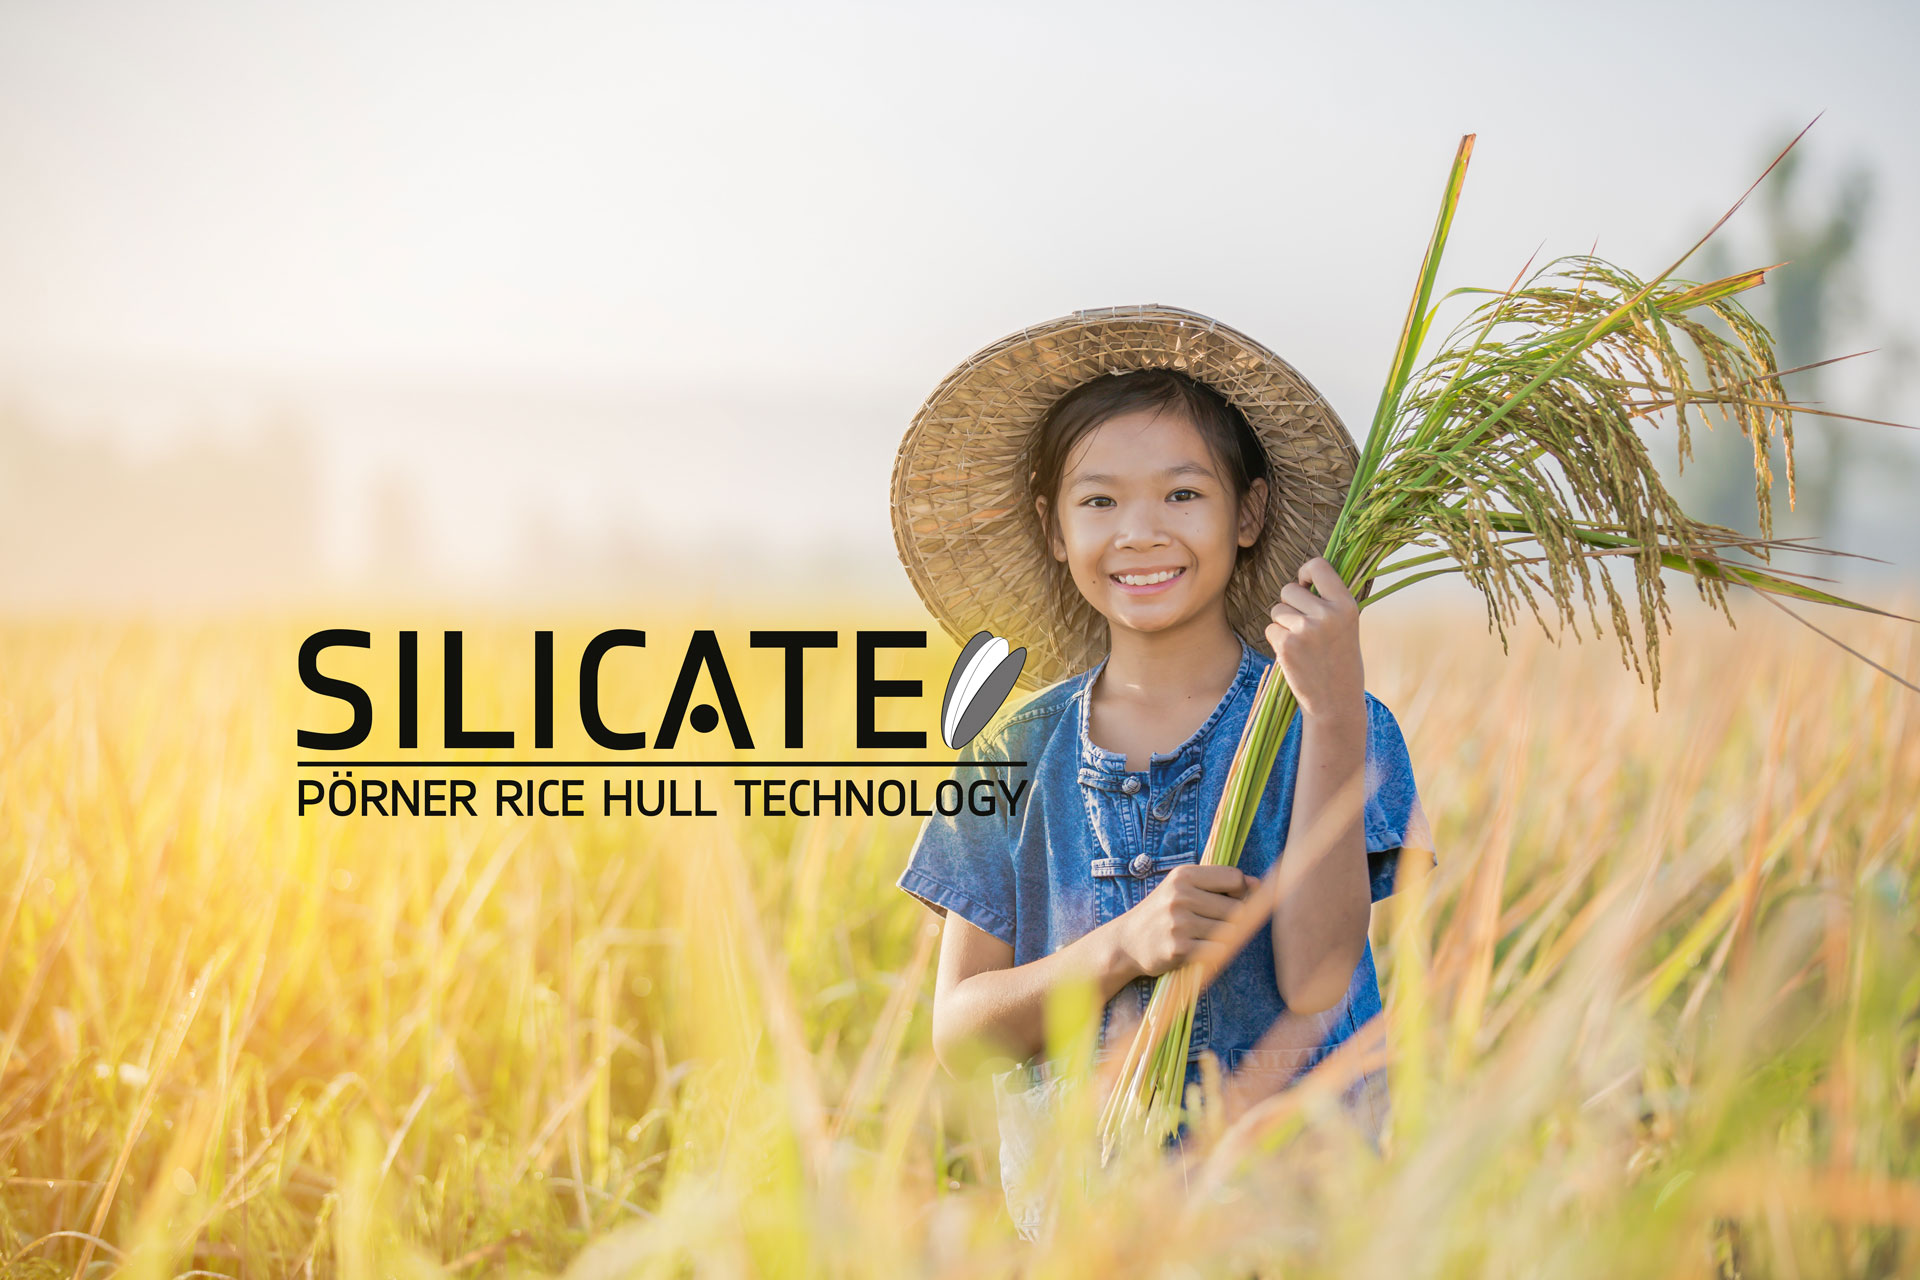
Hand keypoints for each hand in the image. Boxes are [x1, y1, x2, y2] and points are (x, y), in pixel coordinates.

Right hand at [1116, 864, 1258, 978]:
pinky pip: (1217, 951)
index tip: (1227, 900)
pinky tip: (1198, 949)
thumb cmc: (1163, 913)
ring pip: (1229, 931)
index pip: (1234, 878)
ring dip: (1223, 938)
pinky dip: (1214, 953)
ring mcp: (1179, 923)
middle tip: (1210, 924)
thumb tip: (1258, 885)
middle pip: (1236, 908)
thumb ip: (1219, 884)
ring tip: (1201, 936)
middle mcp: (1180, 896)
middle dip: (1232, 919)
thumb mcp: (1184, 889)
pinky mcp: (1179, 948)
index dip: (1239, 891)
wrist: (1127, 942)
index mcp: (1183, 875)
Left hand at [1265, 557, 1364, 722]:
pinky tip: (1295, 656)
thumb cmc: (1341, 661)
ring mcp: (1305, 629)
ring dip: (1283, 624)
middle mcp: (1327, 614)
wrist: (1336, 702)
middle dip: (1290, 604)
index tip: (1305, 585)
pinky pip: (1270, 629)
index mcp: (1346, 605)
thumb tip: (1302, 578)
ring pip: (1277, 610)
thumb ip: (1328, 601)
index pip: (1319, 565)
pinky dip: (1277, 641)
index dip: (1306, 571)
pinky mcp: (1286, 645)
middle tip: (1305, 627)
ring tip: (1303, 645)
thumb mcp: (1345, 626)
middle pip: (1289, 589)